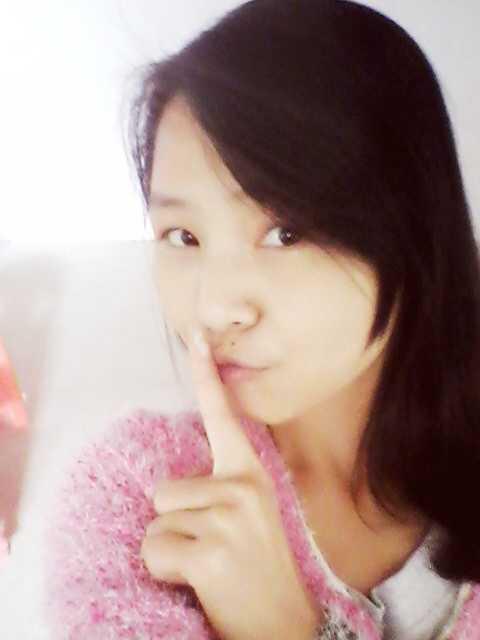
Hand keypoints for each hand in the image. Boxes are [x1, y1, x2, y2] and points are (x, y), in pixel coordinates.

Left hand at [140, 323, 319, 639]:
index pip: (224, 418)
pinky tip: (200, 582)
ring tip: (209, 566)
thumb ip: (224, 487)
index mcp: (251, 475)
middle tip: (213, 549)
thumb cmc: (259, 569)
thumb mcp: (252, 516)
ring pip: (155, 521)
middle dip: (175, 522)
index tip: (197, 337)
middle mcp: (241, 488)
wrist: (284, 627)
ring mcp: (226, 518)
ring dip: (171, 547)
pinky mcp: (208, 551)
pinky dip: (165, 570)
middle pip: (164, 489)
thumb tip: (178, 481)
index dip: (208, 377)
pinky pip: (153, 549)